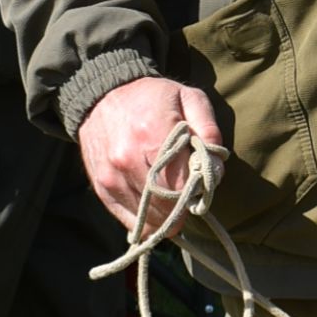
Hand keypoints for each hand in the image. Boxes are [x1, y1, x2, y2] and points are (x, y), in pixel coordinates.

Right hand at [77, 74, 225, 230]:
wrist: (102, 94)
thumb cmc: (151, 97)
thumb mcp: (188, 97)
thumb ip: (209, 129)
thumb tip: (215, 165)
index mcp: (153, 136)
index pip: (183, 186)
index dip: (198, 191)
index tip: (201, 183)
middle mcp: (128, 160)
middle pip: (166, 207)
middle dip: (184, 208)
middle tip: (189, 196)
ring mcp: (111, 177)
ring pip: (148, 218)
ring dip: (166, 218)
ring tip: (173, 201)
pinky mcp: (101, 187)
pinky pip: (128, 220)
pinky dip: (146, 222)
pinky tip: (155, 211)